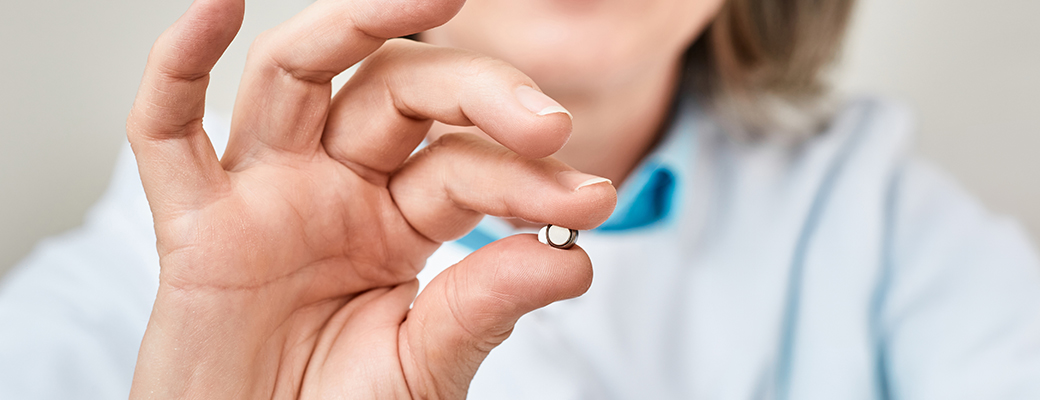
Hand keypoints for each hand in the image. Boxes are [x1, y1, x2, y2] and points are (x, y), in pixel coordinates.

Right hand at [126, 0, 614, 397]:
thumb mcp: (425, 365)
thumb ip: (483, 309)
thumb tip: (570, 260)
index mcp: (396, 219)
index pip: (466, 166)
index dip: (528, 179)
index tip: (592, 200)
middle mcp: (333, 188)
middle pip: (397, 93)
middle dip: (476, 92)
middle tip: (547, 123)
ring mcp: (263, 194)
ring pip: (298, 74)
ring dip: (357, 23)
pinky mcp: (191, 225)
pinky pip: (166, 134)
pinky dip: (179, 67)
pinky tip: (217, 10)